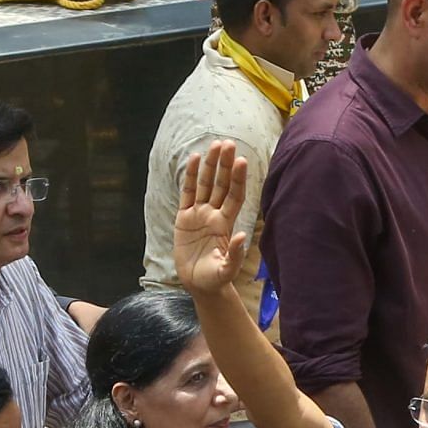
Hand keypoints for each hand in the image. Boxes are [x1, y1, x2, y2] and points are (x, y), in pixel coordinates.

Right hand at [173, 141, 253, 300]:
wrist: (198, 284)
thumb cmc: (215, 279)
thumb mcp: (226, 270)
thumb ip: (235, 254)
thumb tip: (242, 235)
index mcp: (226, 225)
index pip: (234, 196)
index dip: (237, 179)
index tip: (242, 161)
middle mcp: (214, 215)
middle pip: (222, 184)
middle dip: (225, 164)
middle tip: (229, 143)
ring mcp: (199, 214)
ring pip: (206, 184)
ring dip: (210, 165)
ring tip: (215, 144)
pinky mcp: (184, 218)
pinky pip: (187, 193)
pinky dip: (191, 177)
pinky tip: (194, 159)